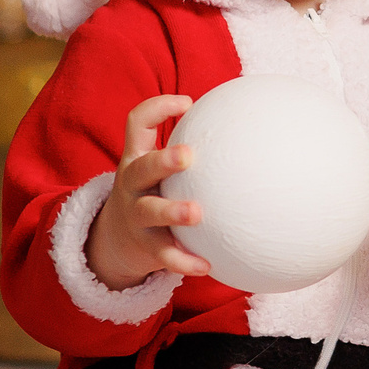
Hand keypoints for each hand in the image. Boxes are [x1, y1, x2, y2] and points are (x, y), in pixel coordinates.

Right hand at [86, 96, 211, 289]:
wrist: (118, 240)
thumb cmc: (155, 192)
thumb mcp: (161, 170)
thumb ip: (193, 150)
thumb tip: (250, 126)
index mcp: (137, 159)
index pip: (137, 124)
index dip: (156, 109)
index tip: (187, 103)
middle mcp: (131, 185)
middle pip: (141, 168)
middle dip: (163, 160)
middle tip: (188, 156)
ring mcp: (136, 217)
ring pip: (149, 212)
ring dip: (171, 211)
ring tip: (196, 213)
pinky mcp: (145, 247)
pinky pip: (165, 255)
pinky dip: (184, 261)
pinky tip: (207, 266)